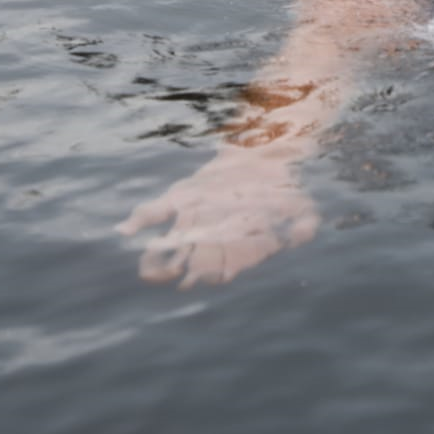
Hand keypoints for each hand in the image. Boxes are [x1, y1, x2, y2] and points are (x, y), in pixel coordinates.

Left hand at [117, 140, 318, 288]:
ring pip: (169, 246)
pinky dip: (139, 222)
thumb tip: (307, 234)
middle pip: (189, 264)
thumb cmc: (284, 189)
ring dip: (156, 260)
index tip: (209, 278)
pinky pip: (154, 213)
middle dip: (180, 273)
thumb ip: (304, 226)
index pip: (222, 269)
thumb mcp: (302, 208)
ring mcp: (192, 221)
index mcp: (239, 247)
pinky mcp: (178, 199)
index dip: (213, 276)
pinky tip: (126, 231)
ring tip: (146, 270)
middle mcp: (212, 239)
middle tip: (173, 279)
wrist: (264, 154)